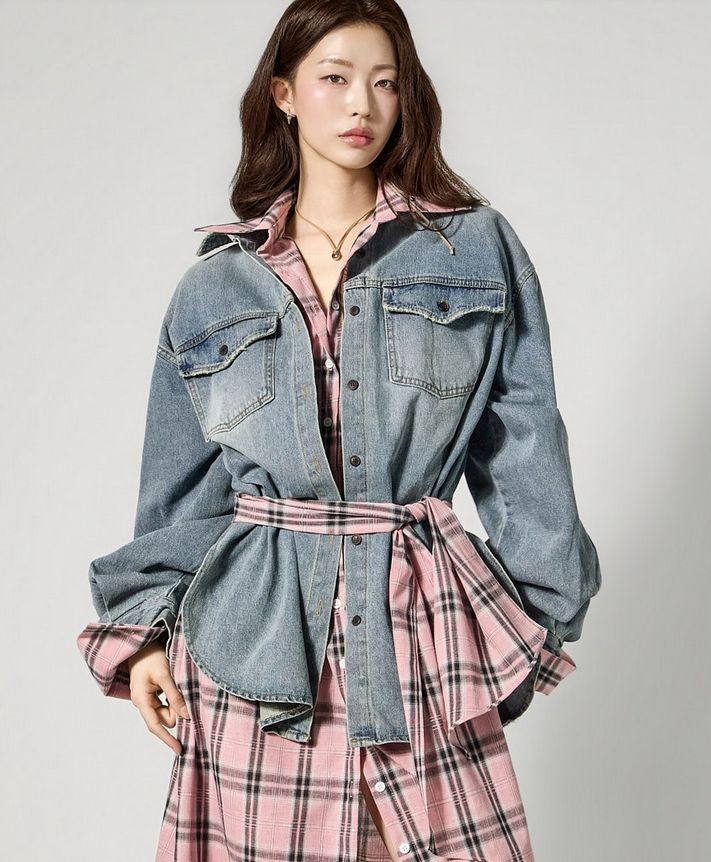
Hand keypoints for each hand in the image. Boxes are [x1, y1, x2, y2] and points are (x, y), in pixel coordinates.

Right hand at [127, 639, 190, 755]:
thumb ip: (175, 696)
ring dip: (176, 702)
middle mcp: (143, 702)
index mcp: (141, 700)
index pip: (155, 726)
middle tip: (182, 689)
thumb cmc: (151, 656)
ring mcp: (147, 698)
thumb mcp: (165, 675)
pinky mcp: (153, 693)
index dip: (168, 739)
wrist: (143, 642)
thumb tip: (186, 716)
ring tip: (178, 683)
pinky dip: (174, 698)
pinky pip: (166, 702)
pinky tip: (176, 686)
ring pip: (167, 710)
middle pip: (164, 718)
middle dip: (176, 710)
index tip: (180, 749)